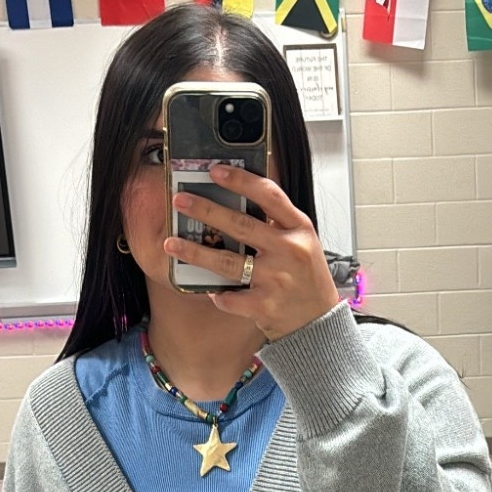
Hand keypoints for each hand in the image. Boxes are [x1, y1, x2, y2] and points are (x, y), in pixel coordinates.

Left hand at [163, 163, 339, 340]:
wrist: (319, 321)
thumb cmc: (307, 278)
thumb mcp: (303, 242)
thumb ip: (277, 223)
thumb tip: (237, 200)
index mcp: (299, 228)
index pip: (268, 195)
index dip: (240, 180)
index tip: (215, 170)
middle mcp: (288, 250)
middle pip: (240, 225)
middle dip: (205, 210)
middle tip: (180, 200)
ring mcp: (276, 279)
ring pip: (227, 262)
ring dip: (195, 251)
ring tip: (172, 243)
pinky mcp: (264, 306)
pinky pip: (230, 298)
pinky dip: (217, 294)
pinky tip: (209, 289)